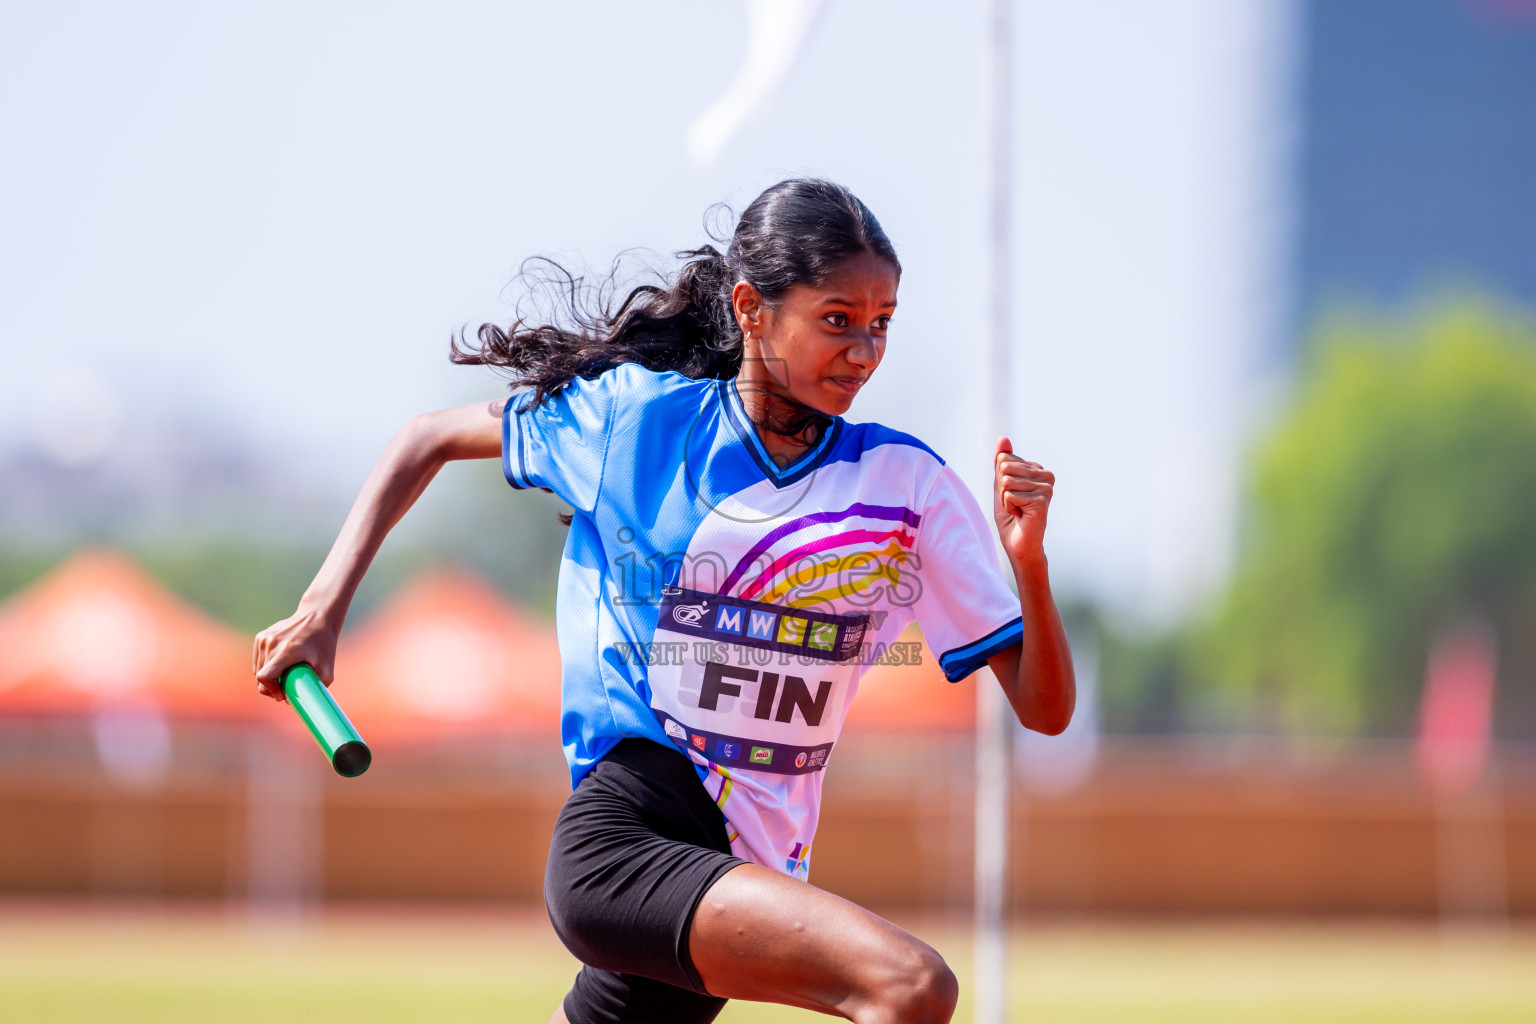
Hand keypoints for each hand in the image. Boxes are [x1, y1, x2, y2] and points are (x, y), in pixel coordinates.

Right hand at [252, 605, 339, 701]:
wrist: (317, 616)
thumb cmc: (324, 643)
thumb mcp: (328, 668)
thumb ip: (318, 688)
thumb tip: (304, 705)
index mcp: (287, 651)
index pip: (264, 676)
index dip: (270, 690)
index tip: (281, 695)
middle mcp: (273, 643)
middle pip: (260, 677)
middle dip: (271, 688)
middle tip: (285, 689)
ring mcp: (265, 639)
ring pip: (257, 669)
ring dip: (268, 678)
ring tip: (285, 676)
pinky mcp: (261, 637)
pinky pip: (258, 660)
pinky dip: (265, 667)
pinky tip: (280, 665)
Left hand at [992, 436, 1053, 565]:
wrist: (1019, 544)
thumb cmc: (1010, 516)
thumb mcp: (1001, 485)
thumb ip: (1001, 462)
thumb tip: (1003, 439)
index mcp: (1037, 469)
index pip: (1004, 459)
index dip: (1000, 480)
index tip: (1011, 495)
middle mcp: (1045, 475)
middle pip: (1005, 467)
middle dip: (1001, 489)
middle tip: (1013, 504)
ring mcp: (1046, 488)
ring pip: (1006, 481)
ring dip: (1005, 500)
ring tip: (1018, 510)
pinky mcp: (1042, 500)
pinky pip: (1010, 495)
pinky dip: (1009, 508)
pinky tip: (1021, 516)